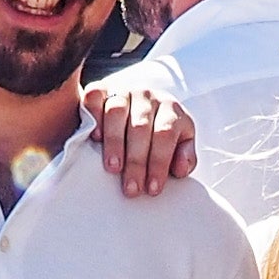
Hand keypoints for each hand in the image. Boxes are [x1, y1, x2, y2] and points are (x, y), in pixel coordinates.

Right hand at [86, 82, 200, 197]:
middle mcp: (147, 96)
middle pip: (141, 127)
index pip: (165, 134)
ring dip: (114, 142)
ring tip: (113, 168)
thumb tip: (181, 169)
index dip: (159, 162)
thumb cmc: (160, 134)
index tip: (152, 188)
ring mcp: (123, 91)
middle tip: (131, 188)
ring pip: (117, 112)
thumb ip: (185, 158)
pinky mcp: (102, 90)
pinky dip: (94, 114)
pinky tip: (95, 137)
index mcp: (170, 109)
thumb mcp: (180, 144)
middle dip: (136, 161)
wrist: (140, 108)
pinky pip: (95, 96)